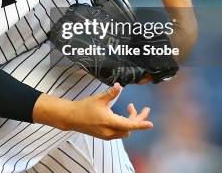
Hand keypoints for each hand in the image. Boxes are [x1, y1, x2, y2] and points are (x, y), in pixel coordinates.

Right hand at [33, 83, 152, 139]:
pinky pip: (119, 132)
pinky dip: (123, 124)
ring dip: (130, 121)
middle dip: (137, 118)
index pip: (130, 124)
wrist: (71, 118)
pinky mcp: (104, 135)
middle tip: (143, 109)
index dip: (141, 123)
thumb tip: (120, 85)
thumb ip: (111, 93)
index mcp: (110, 122)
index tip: (150, 124)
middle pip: (130, 128)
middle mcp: (110, 131)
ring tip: (130, 108)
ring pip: (125, 131)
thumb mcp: (98, 98)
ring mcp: (107, 135)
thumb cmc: (84, 107)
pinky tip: (120, 115)